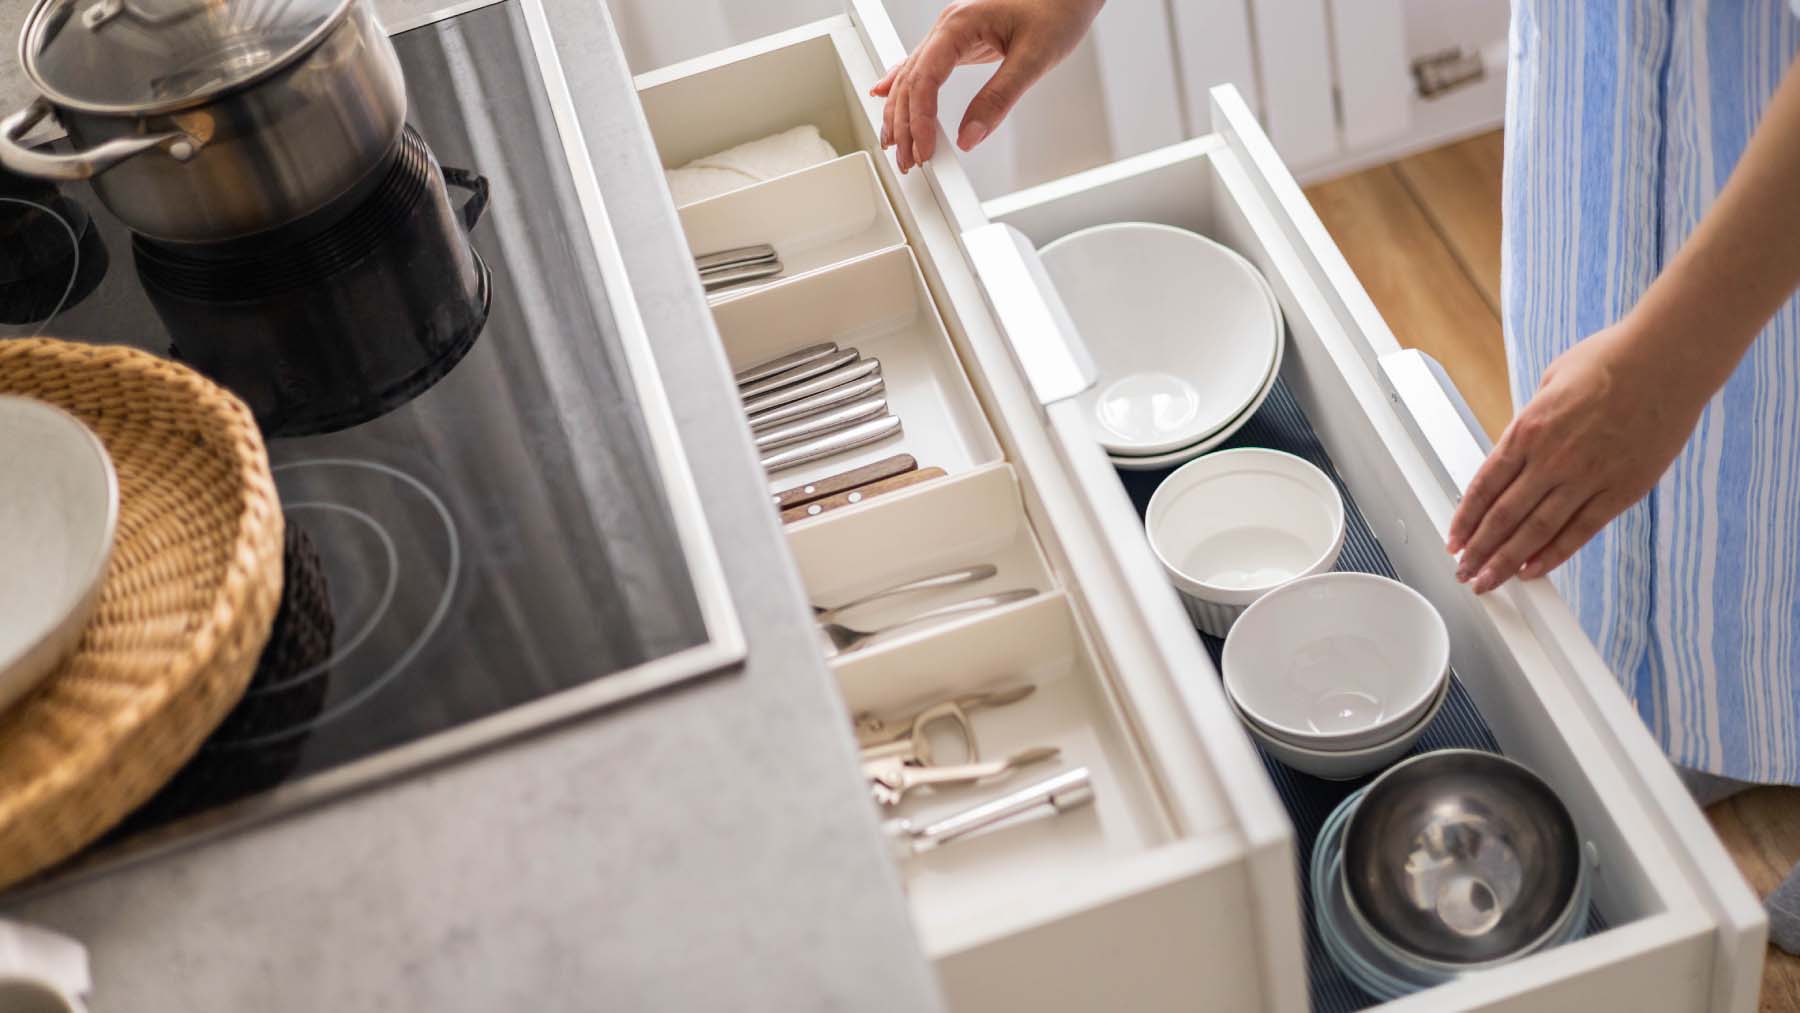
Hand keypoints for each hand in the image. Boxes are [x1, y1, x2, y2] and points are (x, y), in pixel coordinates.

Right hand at [871, 0, 1102, 172]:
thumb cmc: (1057, 9)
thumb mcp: (1034, 58)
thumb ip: (999, 98)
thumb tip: (970, 136)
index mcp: (960, 24)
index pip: (925, 79)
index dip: (919, 120)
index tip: (924, 150)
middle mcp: (948, 26)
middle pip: (910, 81)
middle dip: (904, 124)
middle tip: (907, 160)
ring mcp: (950, 33)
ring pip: (910, 76)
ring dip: (900, 112)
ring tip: (897, 145)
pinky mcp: (959, 42)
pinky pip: (922, 68)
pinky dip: (904, 88)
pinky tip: (887, 98)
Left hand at [1447, 319, 1713, 592]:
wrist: (1669, 359)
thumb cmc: (1611, 360)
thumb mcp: (1550, 381)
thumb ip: (1532, 419)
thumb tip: (1518, 444)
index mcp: (1528, 430)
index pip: (1484, 485)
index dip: (1465, 518)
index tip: (1454, 539)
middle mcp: (1551, 459)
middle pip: (1503, 516)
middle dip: (1478, 550)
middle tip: (1464, 572)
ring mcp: (1586, 477)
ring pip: (1536, 531)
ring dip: (1506, 561)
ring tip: (1488, 582)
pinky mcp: (1621, 490)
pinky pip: (1580, 531)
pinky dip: (1554, 555)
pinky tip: (1533, 571)